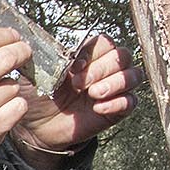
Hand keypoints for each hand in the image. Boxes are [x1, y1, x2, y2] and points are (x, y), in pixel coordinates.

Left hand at [9, 34, 137, 166]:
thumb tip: (40, 46)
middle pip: (123, 56)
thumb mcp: (35, 76)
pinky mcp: (117, 109)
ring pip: (134, 75)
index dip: (92, 52)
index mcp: (87, 55)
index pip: (105, 42)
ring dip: (115, 83)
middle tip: (78, 84)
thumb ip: (42, 60)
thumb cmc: (39, 97)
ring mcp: (114, 88)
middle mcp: (105, 68)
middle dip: (102, 68)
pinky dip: (117, 103)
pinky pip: (131, 101)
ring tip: (93, 94)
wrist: (38, 127)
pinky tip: (98, 108)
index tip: (73, 67)